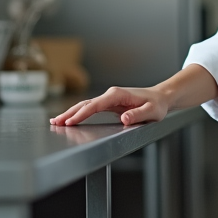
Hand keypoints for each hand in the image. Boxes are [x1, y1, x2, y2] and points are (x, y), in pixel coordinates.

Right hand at [49, 85, 168, 126]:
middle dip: (70, 113)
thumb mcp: (151, 111)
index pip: (95, 105)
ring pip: (85, 105)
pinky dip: (78, 113)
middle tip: (55, 123)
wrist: (161, 97)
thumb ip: (137, 115)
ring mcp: (109, 99)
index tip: (71, 121)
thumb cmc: (157, 104)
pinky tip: (70, 118)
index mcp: (117, 95)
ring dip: (71, 113)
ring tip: (56, 121)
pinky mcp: (109, 104)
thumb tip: (124, 118)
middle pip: (86, 104)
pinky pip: (90, 108)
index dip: (82, 114)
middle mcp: (111, 95)